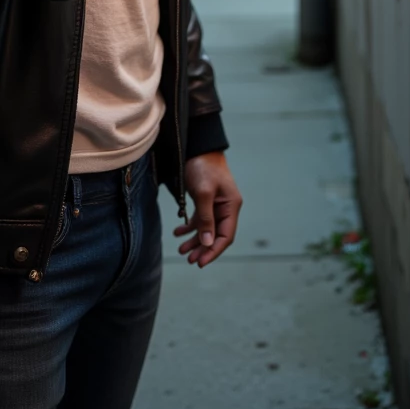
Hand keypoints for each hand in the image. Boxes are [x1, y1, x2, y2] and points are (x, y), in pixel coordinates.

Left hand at [175, 152, 241, 266]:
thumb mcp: (204, 193)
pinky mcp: (205, 200)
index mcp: (231, 206)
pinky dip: (189, 228)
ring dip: (195, 241)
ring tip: (182, 251)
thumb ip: (206, 218)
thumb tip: (208, 243)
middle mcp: (226, 207)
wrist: (197, 147)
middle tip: (189, 260)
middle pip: (216, 235)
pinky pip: (199, 220)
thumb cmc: (203, 166)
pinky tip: (178, 233)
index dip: (214, 250)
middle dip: (203, 249)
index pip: (226, 235)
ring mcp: (216, 204)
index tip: (201, 262)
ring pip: (206, 229)